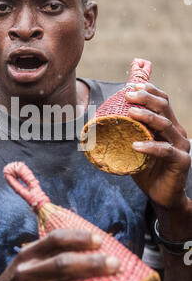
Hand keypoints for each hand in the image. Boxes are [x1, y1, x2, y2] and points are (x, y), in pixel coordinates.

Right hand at [0, 229, 119, 280]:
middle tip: (115, 264)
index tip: (100, 240)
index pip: (55, 240)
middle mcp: (26, 274)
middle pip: (61, 266)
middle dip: (90, 264)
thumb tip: (96, 250)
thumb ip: (53, 254)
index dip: (78, 238)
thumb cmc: (22, 278)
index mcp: (28, 255)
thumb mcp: (29, 260)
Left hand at [125, 82, 190, 208]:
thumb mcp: (134, 147)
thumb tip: (99, 121)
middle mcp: (176, 132)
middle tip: (128, 94)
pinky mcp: (181, 161)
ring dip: (147, 116)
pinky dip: (150, 146)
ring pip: (166, 125)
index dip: (148, 90)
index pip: (162, 101)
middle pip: (164, 107)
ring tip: (131, 112)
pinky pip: (165, 150)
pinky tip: (135, 145)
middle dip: (146, 97)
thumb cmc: (147, 170)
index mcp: (168, 125)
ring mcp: (181, 146)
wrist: (162, 195)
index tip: (130, 85)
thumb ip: (127, 134)